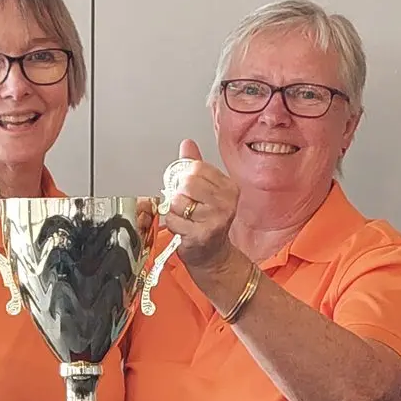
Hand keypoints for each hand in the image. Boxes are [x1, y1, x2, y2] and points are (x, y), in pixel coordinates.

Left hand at [163, 139, 239, 272]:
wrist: (213, 256)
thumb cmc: (207, 222)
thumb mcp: (205, 191)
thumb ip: (195, 166)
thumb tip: (187, 144)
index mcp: (228, 187)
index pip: (196, 168)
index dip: (184, 176)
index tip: (188, 188)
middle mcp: (225, 202)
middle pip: (187, 182)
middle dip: (179, 193)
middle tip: (185, 204)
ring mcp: (215, 220)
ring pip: (177, 201)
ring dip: (174, 210)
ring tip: (184, 217)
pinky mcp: (201, 235)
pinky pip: (173, 220)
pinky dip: (172, 224)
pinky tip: (182, 228)